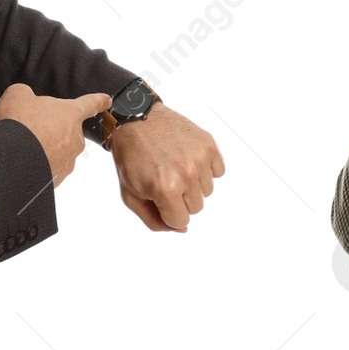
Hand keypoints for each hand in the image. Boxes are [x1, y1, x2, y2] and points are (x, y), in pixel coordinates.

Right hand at [0, 84, 111, 187]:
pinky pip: (51, 167)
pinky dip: (40, 164)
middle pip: (68, 130)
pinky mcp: (59, 177)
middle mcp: (75, 138)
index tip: (107, 100)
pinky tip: (25, 160)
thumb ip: (28, 95)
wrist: (12, 159)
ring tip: (25, 146)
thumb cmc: (19, 123)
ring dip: (46, 147)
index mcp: (71, 113)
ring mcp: (68, 160)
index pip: (90, 103)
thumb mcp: (19, 95)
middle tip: (32, 127)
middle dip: (53, 128)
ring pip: (59, 150)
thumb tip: (27, 101)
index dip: (99, 101)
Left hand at [107, 103, 223, 231]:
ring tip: (174, 166)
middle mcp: (186, 174)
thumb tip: (183, 229)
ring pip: (207, 191)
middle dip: (180, 198)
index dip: (168, 212)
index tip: (158, 196)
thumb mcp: (131, 195)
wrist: (136, 119)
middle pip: (196, 207)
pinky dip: (205, 169)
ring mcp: (199, 158)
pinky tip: (187, 158)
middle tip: (165, 178)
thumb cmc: (130, 158)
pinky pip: (218, 172)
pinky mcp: (208, 144)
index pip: (181, 220)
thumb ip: (155, 220)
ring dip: (193, 184)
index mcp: (165, 189)